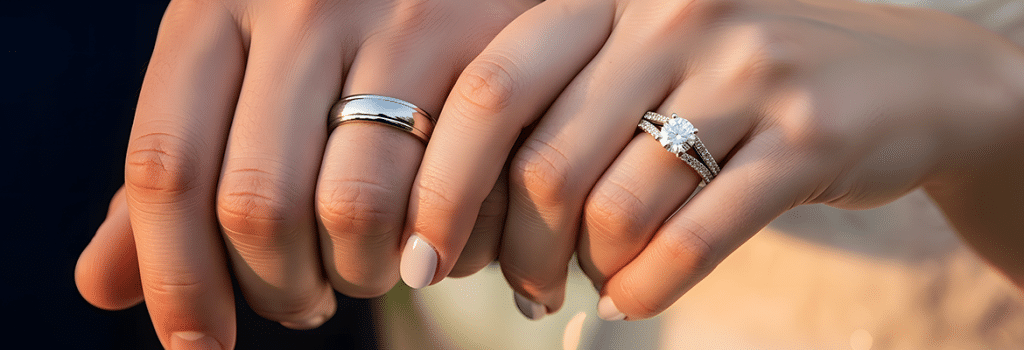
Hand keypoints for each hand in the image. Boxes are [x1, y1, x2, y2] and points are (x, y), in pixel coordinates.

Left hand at [75, 0, 531, 347]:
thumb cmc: (333, 46)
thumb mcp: (240, 83)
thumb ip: (181, 174)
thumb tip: (101, 286)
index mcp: (216, 7)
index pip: (167, 165)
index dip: (178, 279)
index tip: (198, 347)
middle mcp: (298, 3)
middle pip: (257, 201)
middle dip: (276, 289)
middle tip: (301, 306)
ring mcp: (392, 17)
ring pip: (353, 206)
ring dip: (354, 277)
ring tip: (361, 273)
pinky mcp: (474, 42)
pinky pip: (437, 192)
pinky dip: (426, 250)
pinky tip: (423, 255)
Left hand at [401, 0, 1023, 320]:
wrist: (900, 78)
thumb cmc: (733, 83)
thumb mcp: (642, 63)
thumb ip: (557, 113)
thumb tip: (459, 220)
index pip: (492, 87)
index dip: (442, 182)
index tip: (424, 254)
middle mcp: (672, 13)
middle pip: (546, 161)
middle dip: (515, 252)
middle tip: (519, 292)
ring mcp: (745, 70)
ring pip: (617, 209)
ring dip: (586, 272)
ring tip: (589, 286)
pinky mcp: (808, 137)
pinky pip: (695, 236)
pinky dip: (647, 287)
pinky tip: (634, 298)